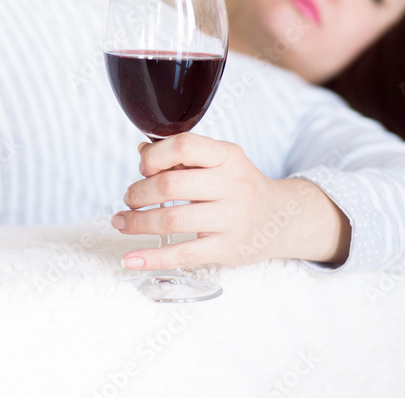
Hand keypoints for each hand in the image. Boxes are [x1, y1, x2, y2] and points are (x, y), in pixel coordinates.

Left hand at [111, 133, 350, 269]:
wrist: (281, 219)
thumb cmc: (239, 186)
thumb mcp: (219, 161)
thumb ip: (182, 157)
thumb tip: (141, 150)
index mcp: (227, 156)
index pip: (184, 146)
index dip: (154, 156)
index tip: (143, 168)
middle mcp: (232, 185)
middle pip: (170, 186)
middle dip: (139, 193)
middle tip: (130, 199)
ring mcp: (231, 219)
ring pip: (171, 220)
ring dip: (137, 223)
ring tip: (123, 222)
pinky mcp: (227, 249)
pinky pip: (182, 255)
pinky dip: (151, 259)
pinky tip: (130, 259)